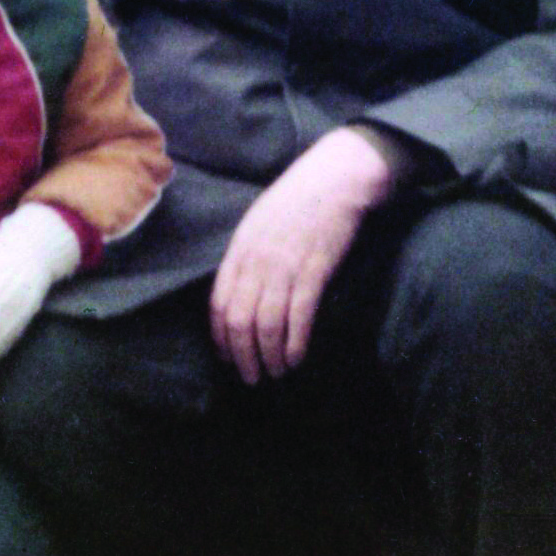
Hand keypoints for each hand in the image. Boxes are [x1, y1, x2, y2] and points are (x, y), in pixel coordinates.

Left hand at [210, 128, 399, 385]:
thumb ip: (247, 254)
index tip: (228, 358)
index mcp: (240, 247)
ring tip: (276, 373)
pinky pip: (298, 317)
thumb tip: (240, 290)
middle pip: (239, 320)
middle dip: (243, 356)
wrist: (336, 177)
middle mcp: (257, 259)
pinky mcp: (314, 271)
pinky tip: (296, 358)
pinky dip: (295, 344)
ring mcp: (284, 265)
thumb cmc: (299, 198)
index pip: (219, 303)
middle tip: (252, 378)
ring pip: (267, 325)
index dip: (221, 337)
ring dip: (269, 357)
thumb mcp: (260, 221)